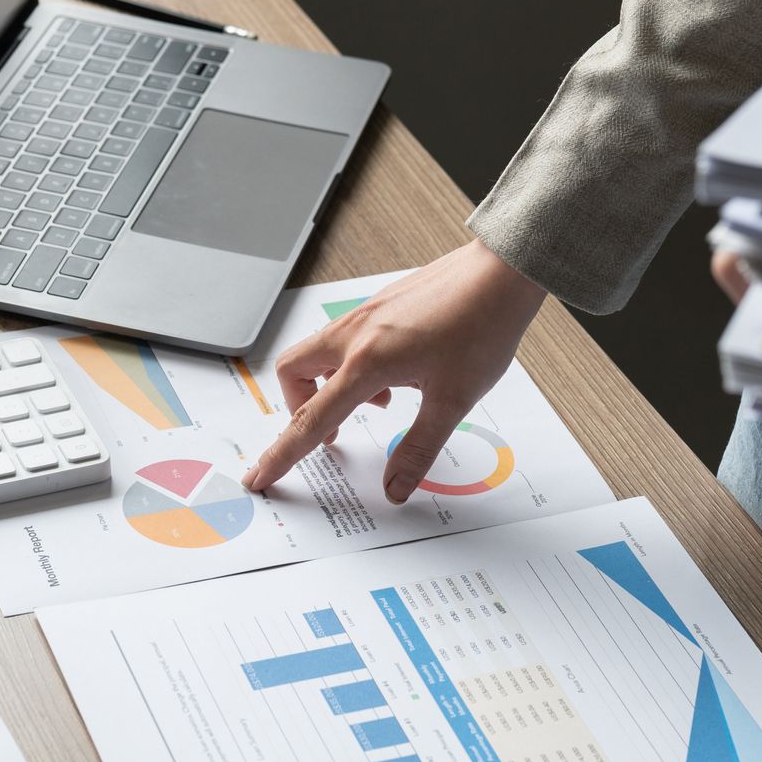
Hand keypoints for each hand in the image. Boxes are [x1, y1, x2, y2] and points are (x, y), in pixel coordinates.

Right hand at [242, 240, 547, 502]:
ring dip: (330, 385)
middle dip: (300, 407)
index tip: (260, 475)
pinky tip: (397, 375)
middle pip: (293, 373)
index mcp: (367, 361)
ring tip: (380, 404)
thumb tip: (394, 487)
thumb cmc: (482, 327)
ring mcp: (365, 315)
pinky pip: (344, 339)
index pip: (310, 419)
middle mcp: (355, 334)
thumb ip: (418, 448)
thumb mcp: (453, 400)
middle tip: (333, 433)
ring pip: (318, 353)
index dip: (282, 453)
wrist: (500, 274)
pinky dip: (351, 364)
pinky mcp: (380, 306)